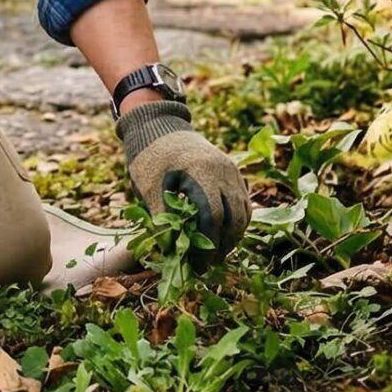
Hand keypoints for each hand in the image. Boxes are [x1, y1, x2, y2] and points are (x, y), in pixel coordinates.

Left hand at [116, 101, 249, 262]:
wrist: (160, 126)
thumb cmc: (150, 158)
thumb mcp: (148, 187)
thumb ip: (162, 218)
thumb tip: (174, 253)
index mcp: (202, 172)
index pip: (213, 218)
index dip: (207, 246)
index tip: (197, 265)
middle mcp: (224, 171)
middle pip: (234, 219)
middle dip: (222, 247)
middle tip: (206, 265)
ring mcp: (232, 171)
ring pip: (243, 213)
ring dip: (232, 237)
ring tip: (214, 255)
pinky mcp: (233, 173)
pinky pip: (243, 203)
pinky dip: (236, 223)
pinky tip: (221, 237)